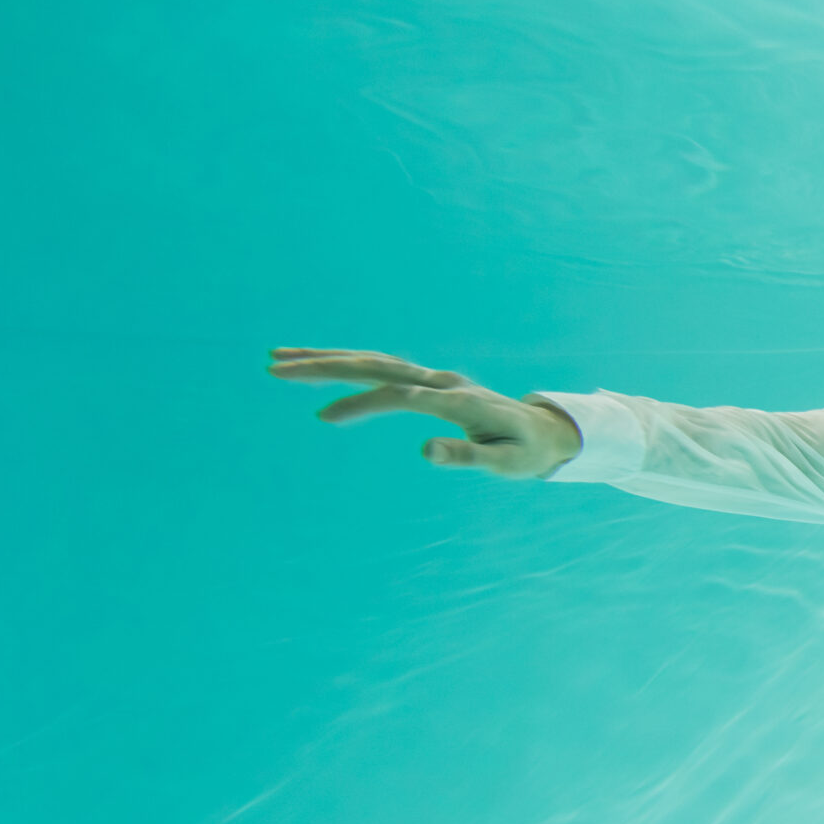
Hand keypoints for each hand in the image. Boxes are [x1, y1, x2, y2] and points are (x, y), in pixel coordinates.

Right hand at [269, 347, 582, 477]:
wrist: (546, 432)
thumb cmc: (525, 453)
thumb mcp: (505, 465)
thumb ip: (467, 457)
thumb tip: (424, 452)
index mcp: (458, 400)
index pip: (400, 396)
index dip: (361, 404)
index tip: (323, 417)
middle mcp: (442, 380)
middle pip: (377, 366)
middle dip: (325, 366)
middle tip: (277, 369)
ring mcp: (433, 377)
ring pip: (374, 361)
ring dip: (327, 359)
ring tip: (279, 359)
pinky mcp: (427, 381)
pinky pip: (381, 368)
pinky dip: (347, 364)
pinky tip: (316, 366)